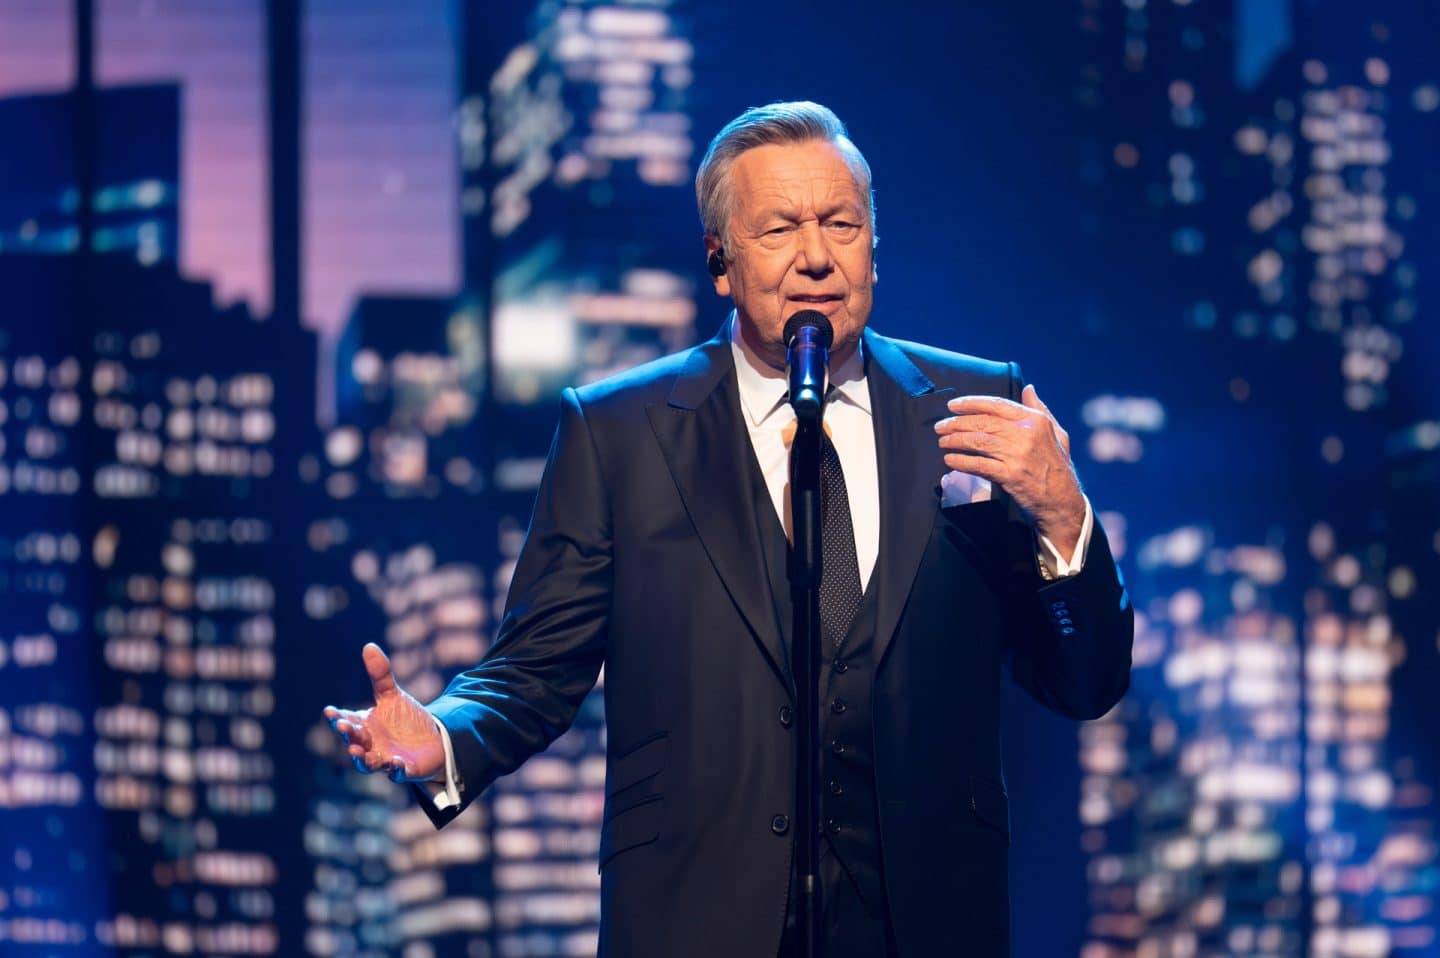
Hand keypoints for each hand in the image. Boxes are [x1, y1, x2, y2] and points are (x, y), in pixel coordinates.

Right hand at [323, 643, 445, 782]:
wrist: (432, 739)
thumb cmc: (406, 720)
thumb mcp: (393, 695)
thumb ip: (380, 675)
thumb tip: (368, 646)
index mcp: (364, 726)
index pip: (346, 720)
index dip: (337, 717)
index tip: (330, 711)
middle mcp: (370, 745)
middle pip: (354, 741)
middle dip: (348, 735)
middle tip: (344, 726)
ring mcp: (385, 759)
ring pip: (368, 763)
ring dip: (362, 758)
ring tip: (356, 751)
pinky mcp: (404, 770)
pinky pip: (397, 773)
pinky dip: (395, 770)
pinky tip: (395, 763)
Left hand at [934, 384, 1085, 555]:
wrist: (1063, 502)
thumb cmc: (1057, 467)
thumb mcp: (1057, 434)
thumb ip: (1040, 410)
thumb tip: (1028, 389)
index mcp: (1035, 421)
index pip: (997, 405)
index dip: (971, 403)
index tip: (953, 405)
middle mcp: (1026, 434)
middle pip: (983, 422)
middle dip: (957, 422)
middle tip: (941, 426)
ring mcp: (1017, 455)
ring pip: (978, 441)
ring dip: (955, 440)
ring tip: (942, 441)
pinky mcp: (1010, 475)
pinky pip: (978, 464)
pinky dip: (961, 462)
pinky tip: (950, 460)